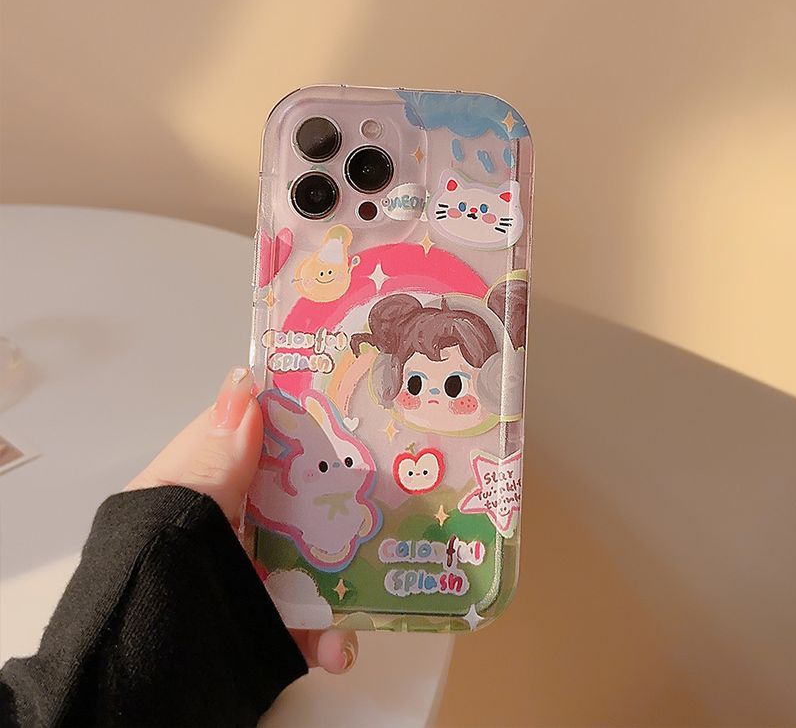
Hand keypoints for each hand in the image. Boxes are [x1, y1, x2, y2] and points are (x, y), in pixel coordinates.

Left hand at [125, 367, 357, 674]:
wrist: (125, 692)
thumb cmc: (144, 584)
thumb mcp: (176, 515)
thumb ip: (214, 459)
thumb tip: (244, 384)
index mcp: (210, 485)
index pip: (265, 437)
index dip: (309, 420)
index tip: (356, 409)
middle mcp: (237, 525)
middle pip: (304, 497)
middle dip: (345, 500)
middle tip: (388, 496)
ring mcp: (256, 576)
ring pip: (318, 560)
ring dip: (349, 577)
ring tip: (368, 592)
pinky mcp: (269, 626)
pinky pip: (315, 622)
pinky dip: (335, 636)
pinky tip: (341, 646)